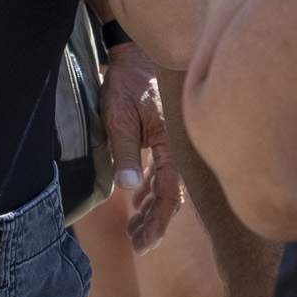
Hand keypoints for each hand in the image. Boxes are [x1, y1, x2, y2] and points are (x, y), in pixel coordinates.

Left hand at [102, 42, 179, 248]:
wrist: (135, 51)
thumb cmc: (127, 82)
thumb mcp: (119, 115)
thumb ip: (124, 151)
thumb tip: (128, 189)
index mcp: (171, 146)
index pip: (168, 194)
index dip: (156, 222)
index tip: (142, 244)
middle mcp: (177, 149)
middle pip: (170, 196)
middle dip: (154, 223)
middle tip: (137, 244)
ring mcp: (172, 144)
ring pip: (166, 186)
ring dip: (151, 208)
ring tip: (135, 229)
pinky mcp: (163, 138)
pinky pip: (162, 171)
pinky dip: (151, 188)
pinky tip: (140, 198)